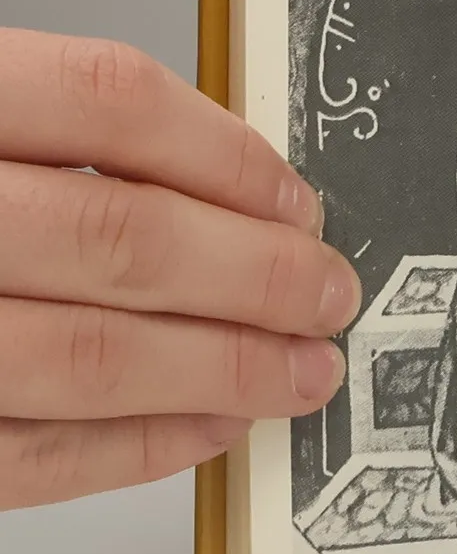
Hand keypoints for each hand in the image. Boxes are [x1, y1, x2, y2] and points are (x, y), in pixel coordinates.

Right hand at [0, 30, 359, 509]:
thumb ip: (41, 133)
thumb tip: (219, 184)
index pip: (102, 99)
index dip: (225, 153)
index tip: (296, 199)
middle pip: (120, 237)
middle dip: (257, 277)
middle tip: (328, 295)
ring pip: (87, 356)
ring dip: (221, 369)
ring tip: (300, 370)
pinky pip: (26, 455)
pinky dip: (134, 447)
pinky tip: (207, 428)